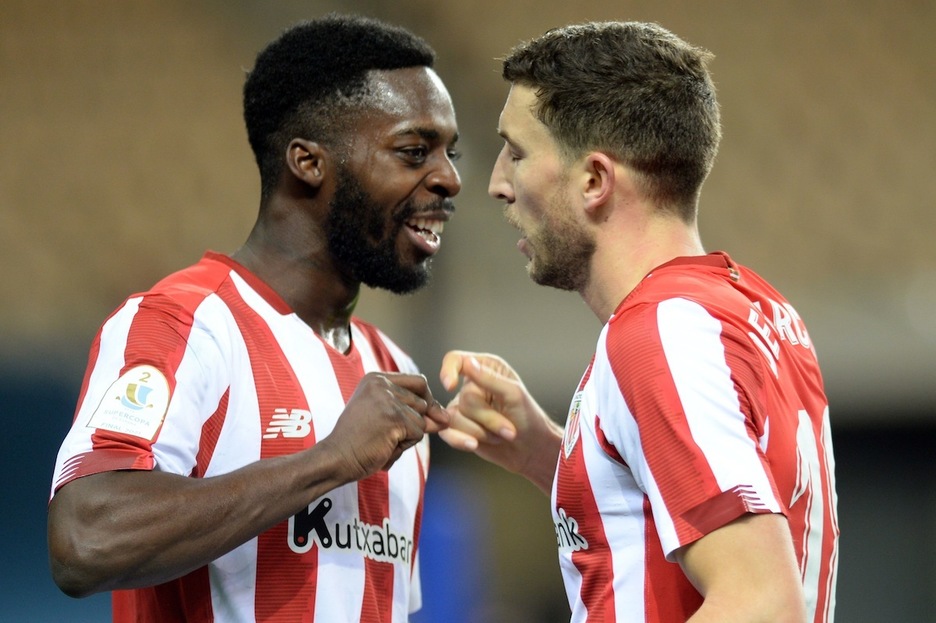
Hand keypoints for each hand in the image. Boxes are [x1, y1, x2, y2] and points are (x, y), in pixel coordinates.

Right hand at [321, 372, 448, 479]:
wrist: (336, 457)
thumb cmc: (357, 441)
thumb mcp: (383, 417)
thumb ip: (412, 412)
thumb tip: (446, 418)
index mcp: (376, 379)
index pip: (418, 382)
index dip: (426, 400)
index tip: (425, 416)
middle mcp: (382, 384)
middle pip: (422, 401)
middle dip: (415, 422)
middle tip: (387, 435)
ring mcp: (388, 400)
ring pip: (421, 419)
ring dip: (408, 436)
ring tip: (383, 441)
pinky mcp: (394, 418)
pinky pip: (418, 433)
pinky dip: (405, 445)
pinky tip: (384, 447)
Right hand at [438, 351, 561, 492]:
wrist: (530, 448)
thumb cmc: (528, 416)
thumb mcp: (514, 394)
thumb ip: (490, 379)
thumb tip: (468, 363)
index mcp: (484, 368)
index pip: (455, 360)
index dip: (448, 370)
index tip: (450, 386)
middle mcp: (471, 385)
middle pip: (463, 399)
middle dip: (488, 418)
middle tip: (508, 428)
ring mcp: (462, 408)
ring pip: (455, 418)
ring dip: (481, 432)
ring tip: (500, 435)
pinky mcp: (458, 428)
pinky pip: (447, 433)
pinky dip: (460, 440)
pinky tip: (473, 445)